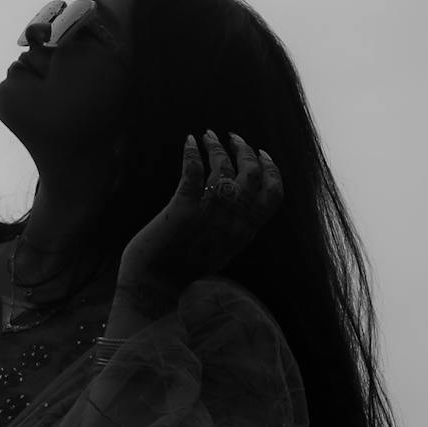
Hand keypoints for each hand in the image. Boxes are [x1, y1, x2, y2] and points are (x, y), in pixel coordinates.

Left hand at [118, 129, 283, 292]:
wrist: (154, 292)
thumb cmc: (181, 272)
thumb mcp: (219, 252)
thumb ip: (231, 229)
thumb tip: (234, 205)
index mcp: (243, 234)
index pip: (273, 195)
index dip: (272, 170)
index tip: (262, 152)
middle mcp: (231, 223)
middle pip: (251, 176)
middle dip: (245, 150)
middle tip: (232, 137)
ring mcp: (207, 216)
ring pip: (223, 169)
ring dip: (216, 147)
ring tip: (208, 135)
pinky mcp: (180, 211)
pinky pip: (192, 173)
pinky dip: (192, 153)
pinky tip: (188, 142)